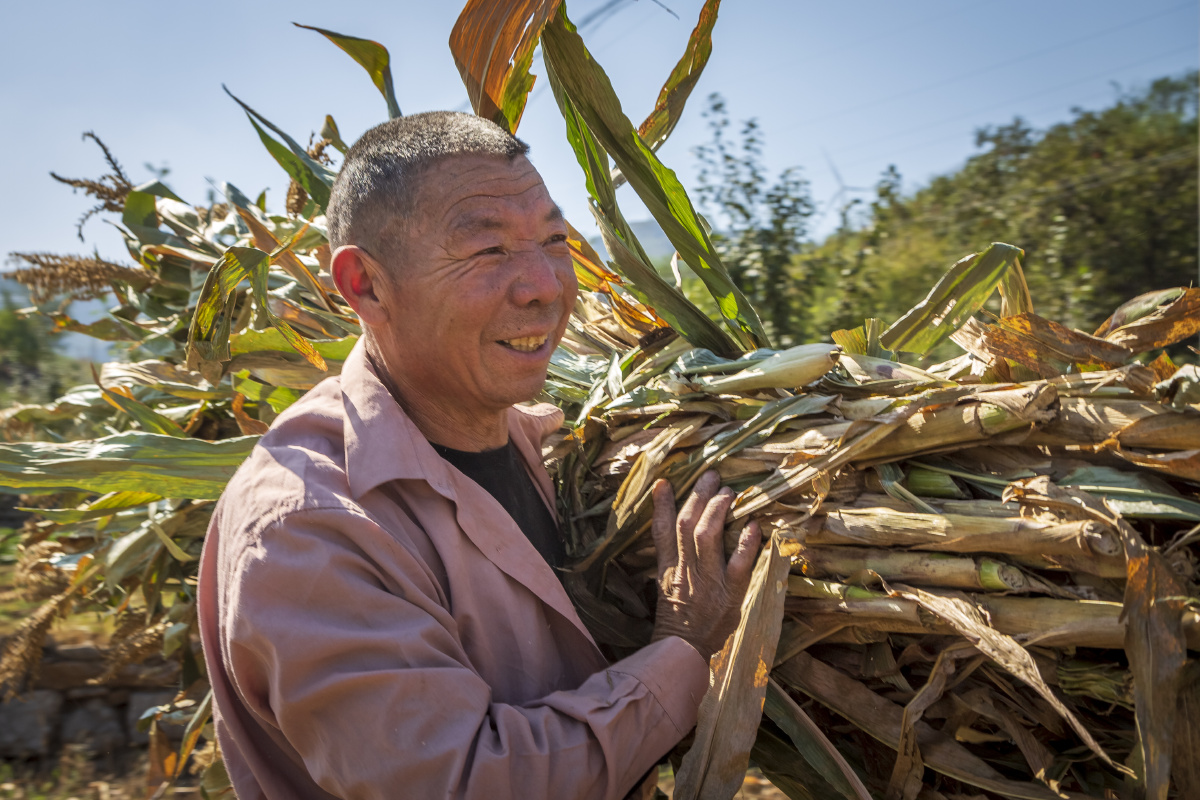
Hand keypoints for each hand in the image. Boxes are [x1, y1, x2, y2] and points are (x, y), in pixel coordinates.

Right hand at [650, 471, 758, 661]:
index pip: (661, 531)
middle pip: (687, 525)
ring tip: (729, 493)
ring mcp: (708, 581)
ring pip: (708, 536)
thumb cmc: (677, 619)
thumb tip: (673, 535)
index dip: (662, 505)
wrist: (684, 651)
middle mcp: (686, 570)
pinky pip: (739, 564)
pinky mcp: (729, 595)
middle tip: (711, 476)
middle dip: (698, 497)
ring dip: (718, 511)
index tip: (665, 483)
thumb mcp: (665, 587)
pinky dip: (746, 544)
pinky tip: (753, 526)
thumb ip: (670, 560)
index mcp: (668, 569)